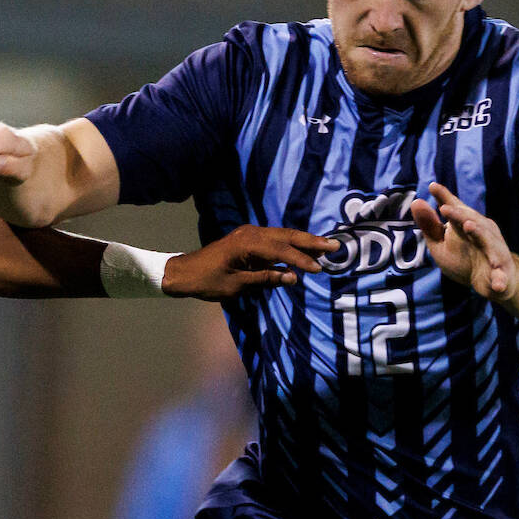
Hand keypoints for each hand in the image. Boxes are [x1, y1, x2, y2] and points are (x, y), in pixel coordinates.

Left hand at [163, 225, 338, 300]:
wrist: (184, 272)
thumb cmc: (207, 281)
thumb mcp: (237, 285)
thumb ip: (265, 278)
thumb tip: (293, 277)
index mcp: (247, 243)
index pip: (281, 250)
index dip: (301, 259)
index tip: (318, 268)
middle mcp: (250, 233)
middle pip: (286, 236)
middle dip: (311, 242)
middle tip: (334, 245)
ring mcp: (249, 234)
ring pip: (282, 236)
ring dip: (304, 241)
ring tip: (326, 247)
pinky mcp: (248, 240)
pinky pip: (274, 240)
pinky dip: (290, 245)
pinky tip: (303, 250)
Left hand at [410, 181, 517, 300]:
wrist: (495, 280)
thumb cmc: (465, 259)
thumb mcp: (442, 244)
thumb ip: (430, 226)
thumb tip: (416, 202)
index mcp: (466, 225)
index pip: (455, 209)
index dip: (444, 198)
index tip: (432, 186)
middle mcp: (483, 234)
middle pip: (471, 221)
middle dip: (459, 214)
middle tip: (444, 208)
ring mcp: (495, 252)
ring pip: (489, 241)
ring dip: (480, 233)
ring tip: (468, 227)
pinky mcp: (502, 272)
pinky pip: (501, 276)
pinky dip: (500, 280)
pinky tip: (497, 285)